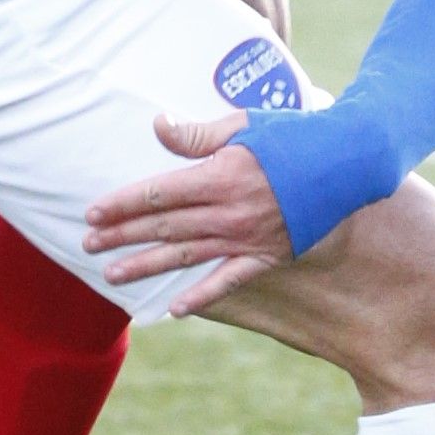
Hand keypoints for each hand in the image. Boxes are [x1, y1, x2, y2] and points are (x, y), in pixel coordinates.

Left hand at [85, 105, 289, 315]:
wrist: (348, 163)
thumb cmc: (294, 136)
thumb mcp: (245, 124)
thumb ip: (197, 133)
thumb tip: (157, 126)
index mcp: (219, 176)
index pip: (157, 194)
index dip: (121, 205)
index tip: (92, 213)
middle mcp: (228, 213)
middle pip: (163, 227)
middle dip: (121, 236)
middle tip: (86, 246)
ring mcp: (246, 238)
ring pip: (185, 256)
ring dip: (146, 266)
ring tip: (113, 275)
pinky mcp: (267, 256)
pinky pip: (228, 281)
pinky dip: (201, 297)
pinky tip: (175, 310)